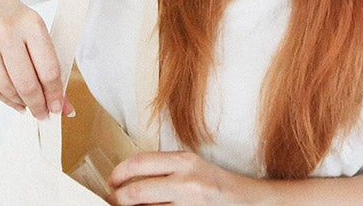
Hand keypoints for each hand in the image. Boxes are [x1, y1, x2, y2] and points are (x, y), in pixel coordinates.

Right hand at [0, 0, 74, 119]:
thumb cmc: (6, 11)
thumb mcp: (32, 25)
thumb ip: (47, 61)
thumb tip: (61, 101)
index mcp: (30, 23)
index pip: (48, 69)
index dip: (56, 94)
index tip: (59, 107)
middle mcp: (5, 33)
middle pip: (27, 84)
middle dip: (38, 105)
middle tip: (43, 113)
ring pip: (7, 89)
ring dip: (20, 103)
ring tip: (27, 105)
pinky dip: (2, 98)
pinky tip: (11, 99)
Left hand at [106, 150, 256, 204]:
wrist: (250, 202)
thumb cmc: (218, 184)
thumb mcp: (192, 167)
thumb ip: (164, 170)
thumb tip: (129, 180)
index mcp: (185, 161)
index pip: (139, 163)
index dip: (119, 173)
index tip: (111, 181)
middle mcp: (186, 182)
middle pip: (136, 191)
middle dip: (118, 199)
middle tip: (112, 201)